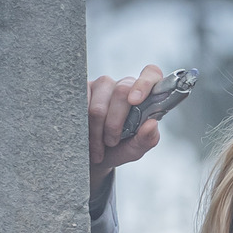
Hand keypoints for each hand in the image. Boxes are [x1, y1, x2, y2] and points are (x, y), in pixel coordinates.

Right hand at [88, 64, 171, 198]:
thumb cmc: (118, 150)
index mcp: (143, 96)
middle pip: (121, 92)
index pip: (151, 74)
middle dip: (115, 124)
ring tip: (97, 147)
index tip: (135, 101)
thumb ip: (146, 140)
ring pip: (98, 106)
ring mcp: (101, 86)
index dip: (144, 84)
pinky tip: (83, 135)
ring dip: (96, 131)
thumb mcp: (134, 150)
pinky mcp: (82, 89)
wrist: (92, 159)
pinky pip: (80, 104)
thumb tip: (152, 124)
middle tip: (111, 142)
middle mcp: (123, 86)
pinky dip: (82, 125)